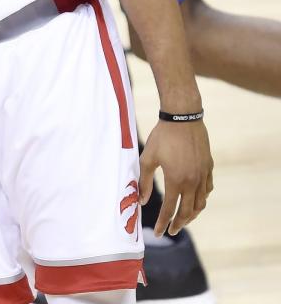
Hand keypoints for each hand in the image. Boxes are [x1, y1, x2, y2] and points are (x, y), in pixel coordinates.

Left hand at [139, 119, 213, 235]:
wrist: (183, 118)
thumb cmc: (162, 137)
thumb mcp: (148, 158)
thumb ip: (144, 181)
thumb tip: (142, 200)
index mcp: (176, 180)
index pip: (170, 209)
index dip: (163, 222)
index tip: (159, 233)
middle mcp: (193, 181)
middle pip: (188, 211)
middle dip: (179, 223)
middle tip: (171, 231)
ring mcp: (203, 175)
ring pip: (201, 203)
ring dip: (192, 214)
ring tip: (183, 219)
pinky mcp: (209, 167)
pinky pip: (207, 190)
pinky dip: (201, 199)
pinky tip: (195, 199)